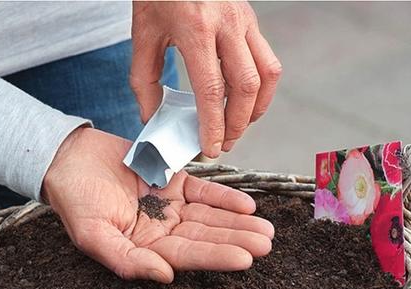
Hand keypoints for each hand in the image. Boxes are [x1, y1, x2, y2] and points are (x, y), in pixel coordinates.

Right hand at [42, 127, 273, 282]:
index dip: (215, 256)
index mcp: (143, 247)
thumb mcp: (92, 234)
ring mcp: (169, 206)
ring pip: (209, 216)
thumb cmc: (74, 199)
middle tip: (267, 243)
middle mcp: (161, 230)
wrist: (69, 158)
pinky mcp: (173, 181)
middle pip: (204, 237)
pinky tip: (247, 204)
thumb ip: (126, 260)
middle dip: (236, 240)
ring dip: (237, 222)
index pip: (185, 255)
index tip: (245, 259)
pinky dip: (224, 196)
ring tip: (266, 228)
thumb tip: (165, 276)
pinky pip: (203, 191)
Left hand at [130, 1, 281, 157]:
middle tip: (223, 143)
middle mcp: (227, 24)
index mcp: (195, 29)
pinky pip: (267, 60)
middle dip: (237, 124)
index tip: (210, 147)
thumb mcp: (143, 34)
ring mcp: (245, 20)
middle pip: (246, 86)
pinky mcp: (252, 19)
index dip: (213, 125)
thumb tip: (152, 118)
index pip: (211, 89)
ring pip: (267, 74)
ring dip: (256, 108)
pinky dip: (261, 88)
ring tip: (237, 127)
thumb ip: (144, 80)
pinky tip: (244, 101)